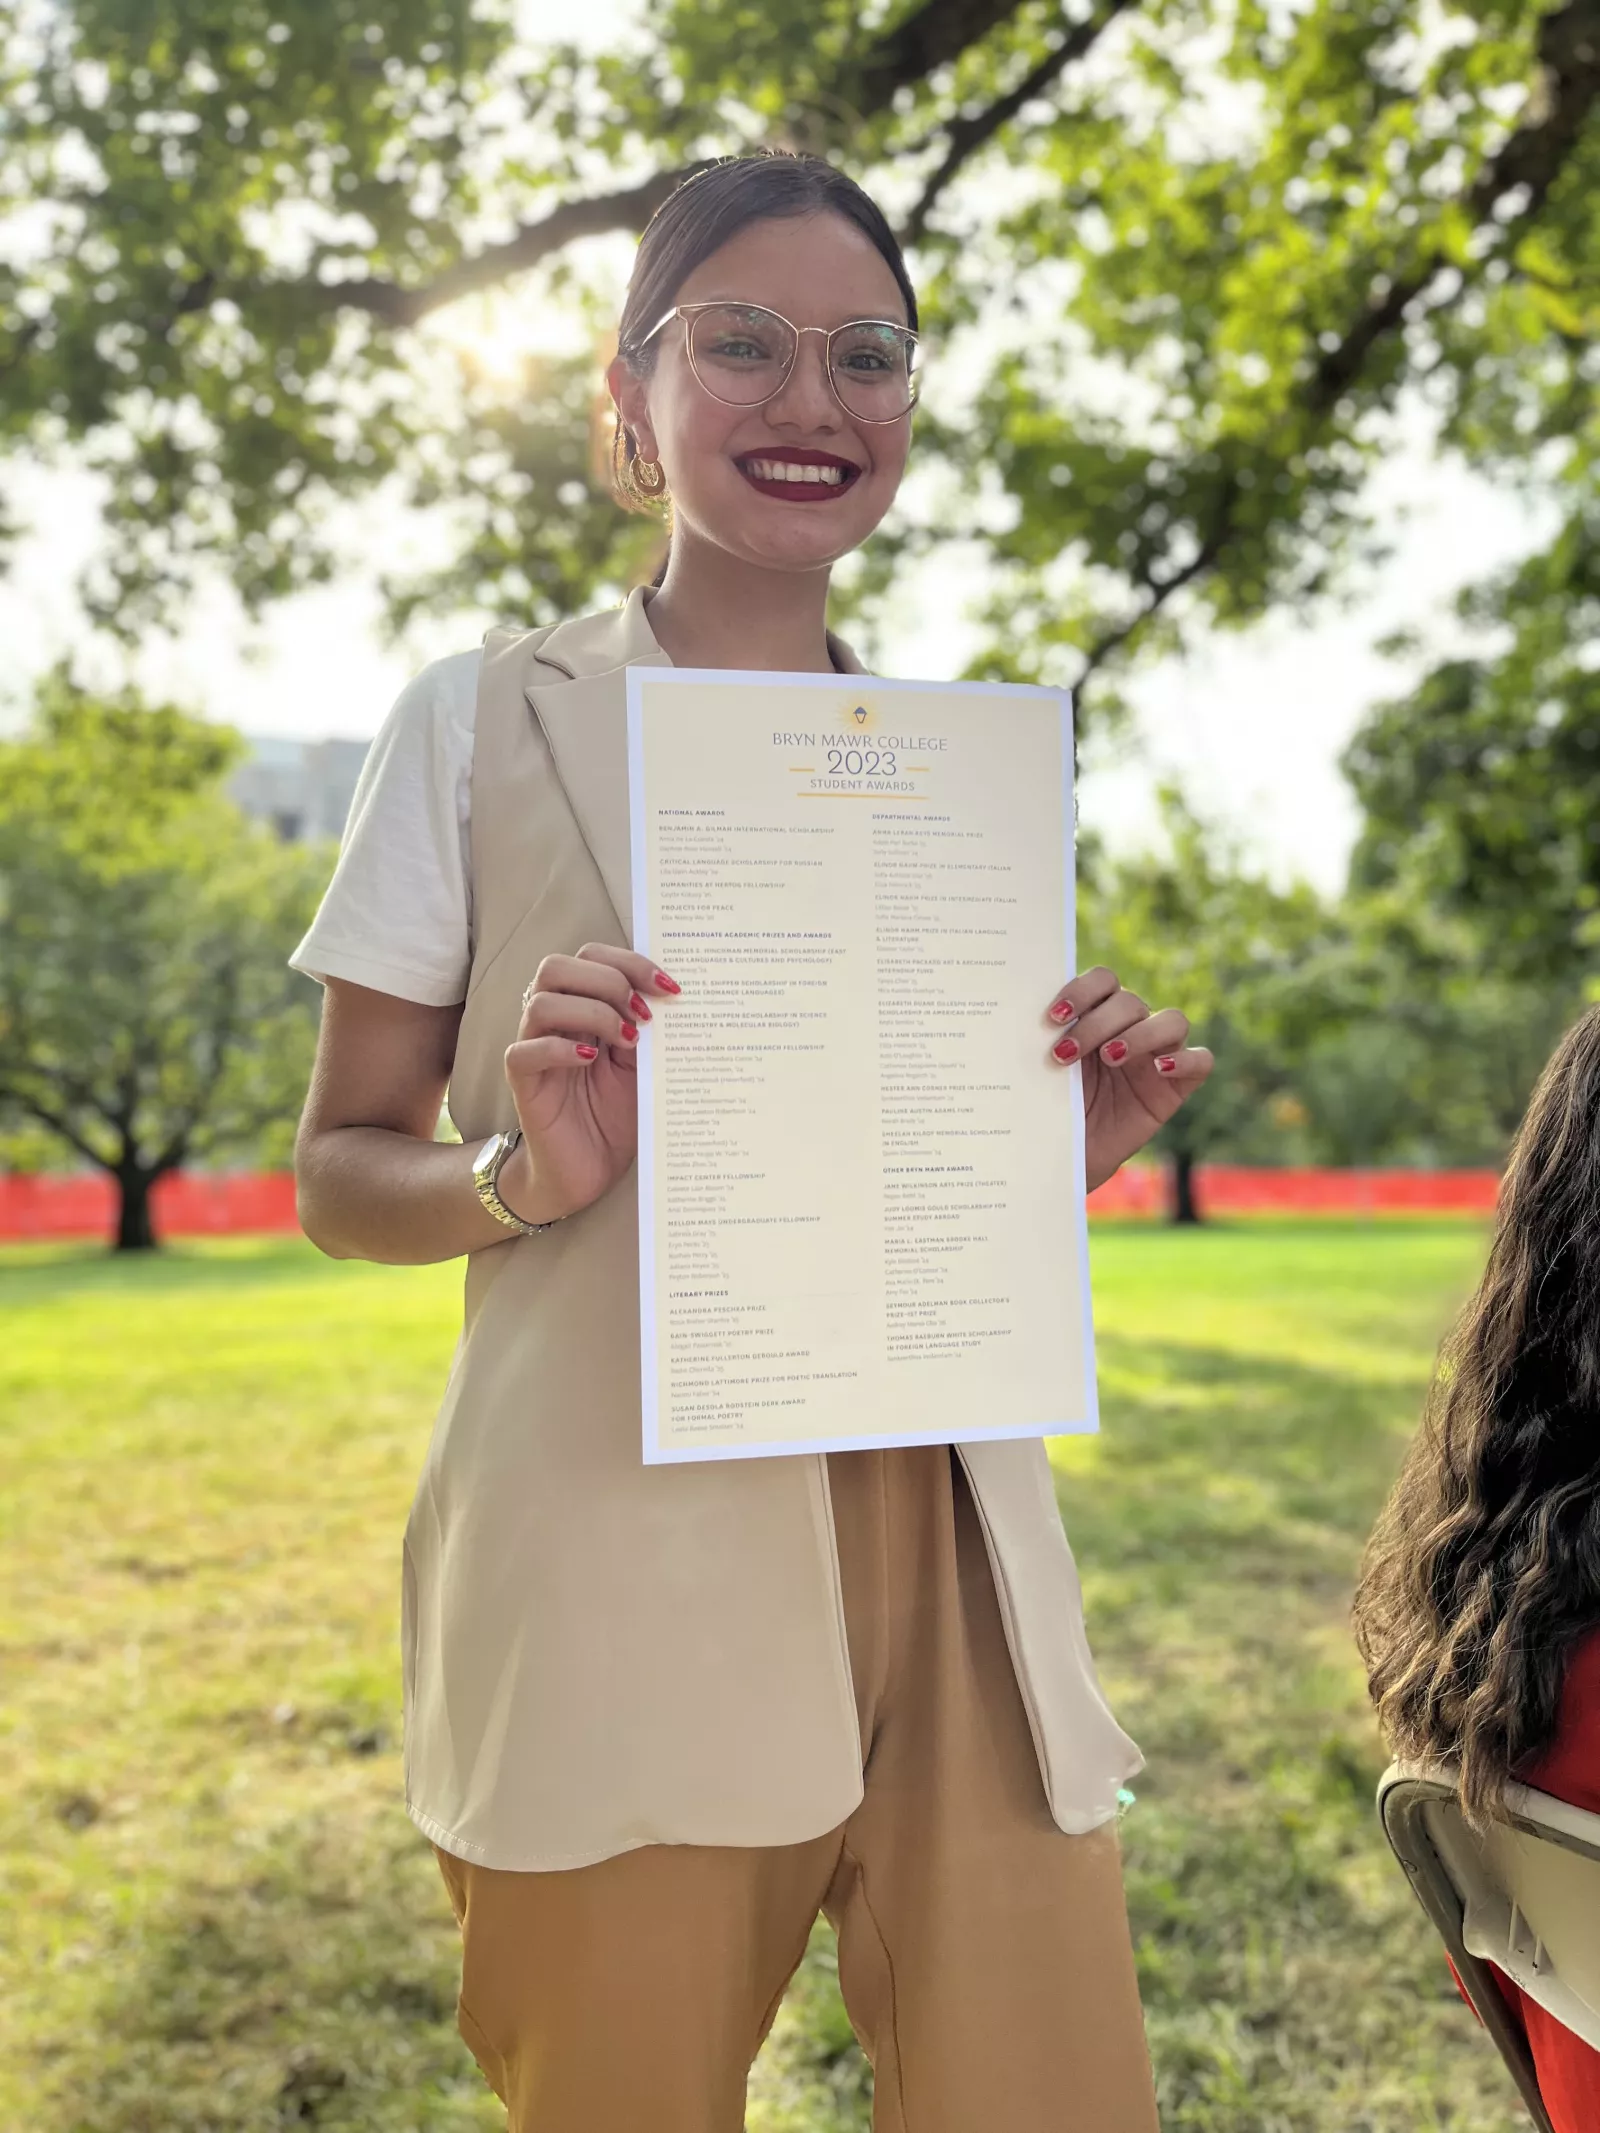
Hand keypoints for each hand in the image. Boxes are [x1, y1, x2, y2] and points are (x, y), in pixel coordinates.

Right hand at [501, 946, 679, 1220]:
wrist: (587, 1172)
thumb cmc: (614, 1117)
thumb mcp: (643, 1068)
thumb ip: (649, 1032)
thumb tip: (674, 997)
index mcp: (583, 1007)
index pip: (592, 957)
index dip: (630, 962)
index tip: (670, 989)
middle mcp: (554, 1021)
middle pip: (557, 966)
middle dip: (608, 980)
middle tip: (644, 1014)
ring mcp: (534, 1049)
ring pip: (541, 1001)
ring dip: (591, 1012)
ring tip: (626, 1041)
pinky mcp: (522, 1082)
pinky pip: (525, 1051)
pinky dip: (560, 1048)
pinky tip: (591, 1060)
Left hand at [1043, 966, 1213, 1191]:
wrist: (1065, 1157)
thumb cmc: (1052, 1109)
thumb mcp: (1042, 1073)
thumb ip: (1044, 1041)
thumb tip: (1023, 1012)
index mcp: (1097, 1015)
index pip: (1103, 980)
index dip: (1081, 990)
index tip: (1052, 1018)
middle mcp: (1131, 1029)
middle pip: (1130, 1001)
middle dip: (1096, 1024)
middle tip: (1065, 1054)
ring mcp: (1158, 1055)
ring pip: (1173, 1020)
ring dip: (1140, 1035)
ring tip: (1110, 1058)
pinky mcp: (1178, 1086)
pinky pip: (1201, 1061)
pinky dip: (1185, 1060)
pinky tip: (1159, 1069)